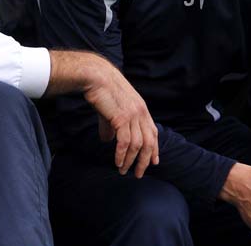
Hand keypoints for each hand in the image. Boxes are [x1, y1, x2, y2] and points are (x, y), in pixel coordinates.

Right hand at [81, 55, 158, 176]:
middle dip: (144, 161)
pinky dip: (121, 154)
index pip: (153, 133)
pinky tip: (117, 162)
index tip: (153, 162)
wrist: (96, 76)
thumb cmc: (101, 90)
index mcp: (141, 109)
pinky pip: (124, 142)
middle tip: (138, 174)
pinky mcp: (121, 118)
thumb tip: (107, 140)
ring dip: (130, 161)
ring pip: (137, 145)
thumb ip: (112, 125)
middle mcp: (141, 113)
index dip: (154, 149)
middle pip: (148, 143)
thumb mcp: (111, 108)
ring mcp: (132, 115)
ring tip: (123, 170)